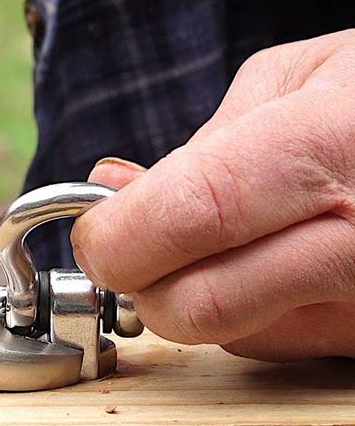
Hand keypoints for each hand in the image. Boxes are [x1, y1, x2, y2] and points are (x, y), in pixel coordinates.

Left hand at [72, 29, 354, 360]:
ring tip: (211, 240)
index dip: (121, 235)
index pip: (194, 214)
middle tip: (130, 248)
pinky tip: (261, 263)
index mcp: (331, 145)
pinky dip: (243, 310)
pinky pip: (278, 345)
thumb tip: (114, 189)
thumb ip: (198, 143)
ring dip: (189, 294)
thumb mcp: (292, 80)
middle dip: (140, 283)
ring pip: (232, 335)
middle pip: (201, 305)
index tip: (94, 236)